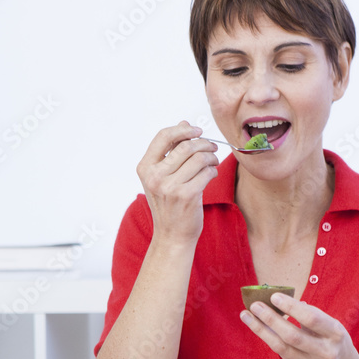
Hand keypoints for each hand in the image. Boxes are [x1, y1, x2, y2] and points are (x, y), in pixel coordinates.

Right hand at [136, 120, 218, 244]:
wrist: (172, 235)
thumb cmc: (169, 204)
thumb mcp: (162, 176)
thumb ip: (171, 150)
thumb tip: (183, 123)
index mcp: (145, 168)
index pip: (164, 136)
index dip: (183, 130)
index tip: (197, 131)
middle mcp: (155, 176)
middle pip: (185, 146)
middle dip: (204, 144)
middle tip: (212, 147)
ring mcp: (170, 187)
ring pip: (199, 159)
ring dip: (211, 157)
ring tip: (212, 162)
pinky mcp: (186, 196)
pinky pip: (206, 173)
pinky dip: (213, 171)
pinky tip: (211, 175)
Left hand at [240, 292, 356, 358]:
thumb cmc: (332, 339)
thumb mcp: (329, 325)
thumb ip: (309, 314)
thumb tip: (280, 300)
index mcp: (335, 334)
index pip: (311, 318)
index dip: (291, 307)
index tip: (274, 296)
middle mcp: (324, 352)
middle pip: (292, 335)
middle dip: (271, 319)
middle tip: (255, 305)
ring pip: (281, 347)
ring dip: (260, 330)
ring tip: (246, 315)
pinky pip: (279, 352)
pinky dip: (267, 337)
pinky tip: (257, 326)